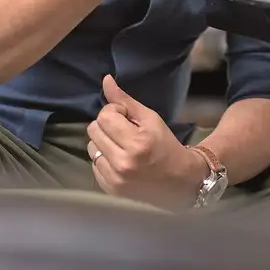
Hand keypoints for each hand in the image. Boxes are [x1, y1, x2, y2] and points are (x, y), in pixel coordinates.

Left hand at [87, 75, 207, 209]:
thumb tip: (106, 80)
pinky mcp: (110, 189)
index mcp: (136, 143)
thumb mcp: (150, 118)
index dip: (115, 111)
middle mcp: (122, 163)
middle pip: (94, 130)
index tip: (127, 117)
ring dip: (103, 142)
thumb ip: (125, 100)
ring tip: (120, 145)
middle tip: (124, 130)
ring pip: (91, 147)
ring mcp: (115, 179)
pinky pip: (93, 165)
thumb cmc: (165, 145)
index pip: (105, 116)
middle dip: (107, 125)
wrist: (178, 180)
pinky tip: (118, 159)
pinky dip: (103, 158)